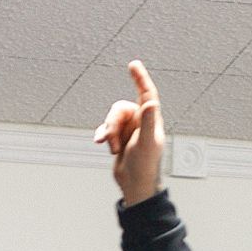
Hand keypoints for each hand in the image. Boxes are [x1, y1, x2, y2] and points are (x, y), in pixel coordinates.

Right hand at [94, 60, 163, 205]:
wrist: (135, 186)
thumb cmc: (145, 167)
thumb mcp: (146, 143)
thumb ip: (147, 121)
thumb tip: (150, 102)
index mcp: (150, 120)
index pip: (147, 93)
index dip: (140, 78)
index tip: (133, 65)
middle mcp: (140, 122)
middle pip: (120, 108)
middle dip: (113, 123)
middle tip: (112, 142)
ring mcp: (129, 130)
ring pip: (111, 119)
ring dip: (108, 133)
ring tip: (112, 148)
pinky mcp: (118, 138)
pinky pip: (105, 129)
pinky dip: (102, 136)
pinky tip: (101, 143)